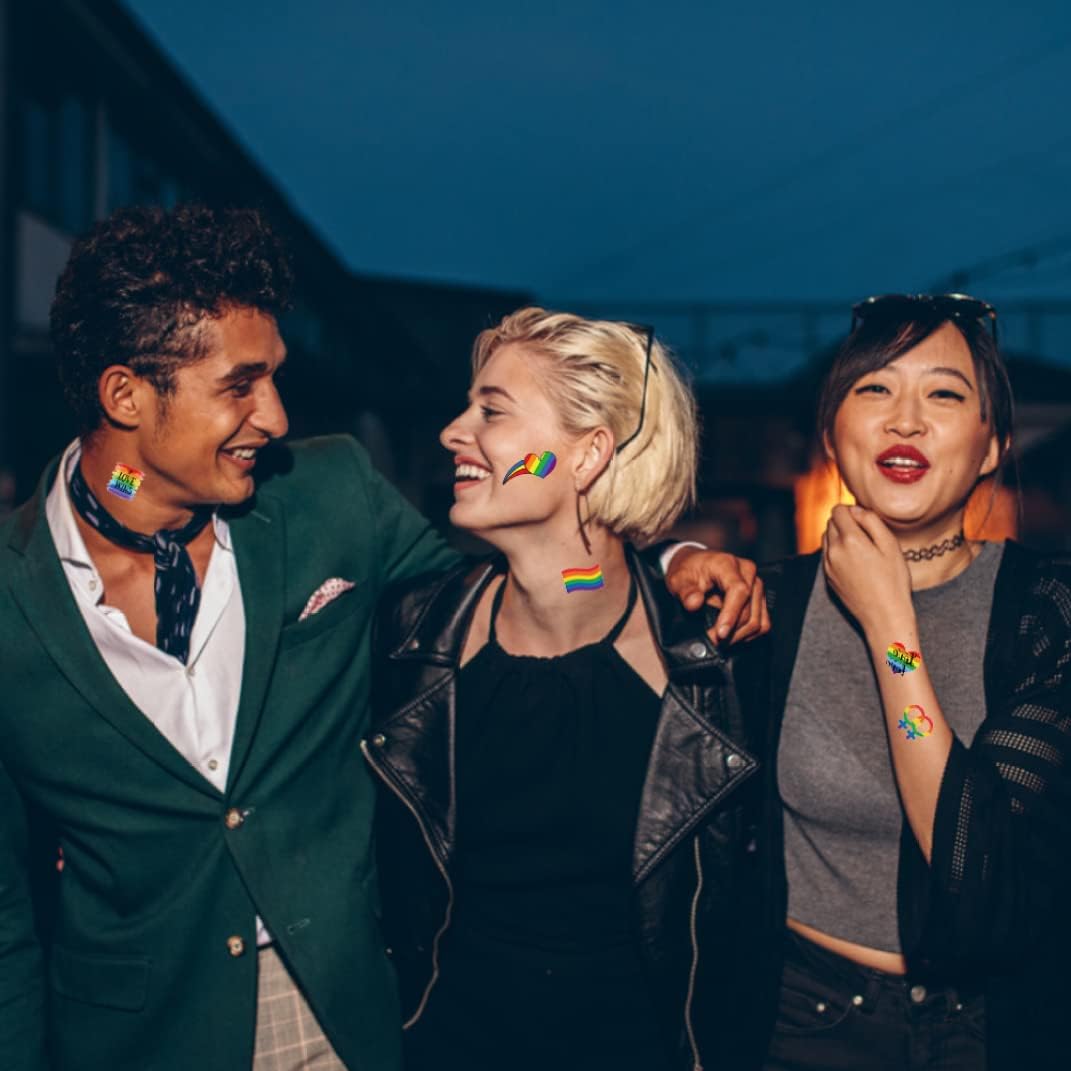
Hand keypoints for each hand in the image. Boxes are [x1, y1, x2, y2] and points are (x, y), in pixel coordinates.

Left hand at [665, 547, 769, 644]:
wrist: (696, 565)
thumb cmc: (690, 570)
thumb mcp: (679, 578)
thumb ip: (685, 591)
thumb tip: (694, 603)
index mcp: (728, 565)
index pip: (739, 591)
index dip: (731, 615)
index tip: (720, 634)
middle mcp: (747, 573)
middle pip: (749, 610)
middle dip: (730, 632)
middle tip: (711, 641)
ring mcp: (756, 586)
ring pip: (757, 621)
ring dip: (738, 636)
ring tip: (719, 641)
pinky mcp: (760, 599)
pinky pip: (762, 623)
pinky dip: (747, 634)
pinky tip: (731, 635)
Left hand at [822, 505, 912, 633]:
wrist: (884, 616)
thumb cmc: (893, 581)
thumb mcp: (890, 545)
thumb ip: (871, 521)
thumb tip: (855, 510)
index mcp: (849, 540)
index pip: (838, 510)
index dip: (851, 510)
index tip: (864, 518)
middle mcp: (834, 551)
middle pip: (830, 523)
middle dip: (845, 522)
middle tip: (866, 533)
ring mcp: (828, 566)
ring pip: (826, 538)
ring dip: (839, 535)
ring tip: (861, 546)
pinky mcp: (828, 577)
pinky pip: (827, 555)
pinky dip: (837, 551)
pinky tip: (855, 561)